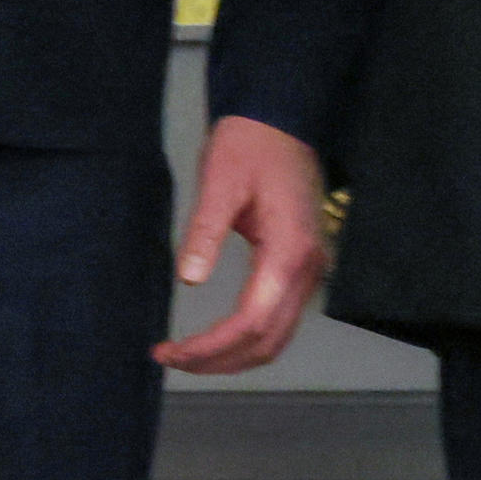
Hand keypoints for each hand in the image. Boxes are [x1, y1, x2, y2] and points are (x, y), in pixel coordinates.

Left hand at [154, 115, 333, 375]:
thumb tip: (189, 280)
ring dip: (234, 356)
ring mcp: (311, 269)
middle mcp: (308, 268)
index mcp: (289, 250)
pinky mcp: (303, 265)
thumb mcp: (219, 183)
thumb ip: (205, 233)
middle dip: (218, 360)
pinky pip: (280, 319)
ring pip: (278, 337)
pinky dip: (249, 339)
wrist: (281, 119)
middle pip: (268, 341)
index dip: (210, 347)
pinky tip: (218, 338)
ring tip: (189, 355)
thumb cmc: (248, 146)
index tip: (169, 351)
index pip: (251, 322)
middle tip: (170, 358)